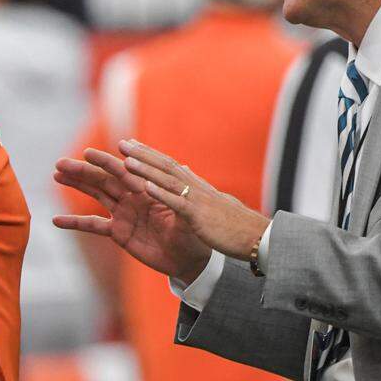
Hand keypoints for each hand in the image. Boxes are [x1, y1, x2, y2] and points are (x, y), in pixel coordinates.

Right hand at [54, 147, 211, 281]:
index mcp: (147, 189)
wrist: (189, 258)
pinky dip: (75, 223)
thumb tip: (164, 187)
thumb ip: (175, 203)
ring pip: (96, 194)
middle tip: (60, 162)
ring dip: (76, 185)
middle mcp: (133, 197)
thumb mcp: (186, 219)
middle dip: (83, 170)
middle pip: (103, 179)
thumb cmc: (191, 234)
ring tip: (56, 175)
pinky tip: (56, 220)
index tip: (87, 152)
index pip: (124, 171)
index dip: (106, 162)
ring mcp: (123, 213)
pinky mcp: (118, 232)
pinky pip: (93, 226)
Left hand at [117, 139, 270, 260]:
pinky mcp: (199, 217)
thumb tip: (186, 170)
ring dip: (147, 169)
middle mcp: (197, 188)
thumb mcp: (215, 202)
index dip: (150, 155)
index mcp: (198, 187)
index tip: (133, 145)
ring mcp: (198, 201)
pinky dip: (162, 194)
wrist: (258, 237)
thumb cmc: (237, 224)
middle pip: (166, 166)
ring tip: (127, 160)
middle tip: (122, 143)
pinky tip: (146, 187)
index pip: (170, 165)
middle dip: (143, 155)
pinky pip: (177, 202)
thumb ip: (198, 186)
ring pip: (168, 180)